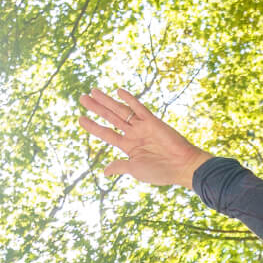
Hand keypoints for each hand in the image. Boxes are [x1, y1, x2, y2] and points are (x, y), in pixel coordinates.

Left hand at [77, 87, 212, 188]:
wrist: (182, 166)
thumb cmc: (160, 171)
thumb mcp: (135, 169)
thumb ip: (120, 166)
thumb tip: (104, 171)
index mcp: (128, 147)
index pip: (106, 134)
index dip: (93, 126)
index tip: (80, 118)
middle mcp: (133, 134)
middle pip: (110, 118)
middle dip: (96, 108)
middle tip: (82, 97)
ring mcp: (142, 126)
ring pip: (120, 110)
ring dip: (107, 101)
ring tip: (92, 91)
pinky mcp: (153, 121)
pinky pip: (139, 108)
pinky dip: (129, 99)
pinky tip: (118, 91)